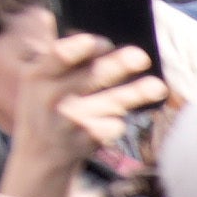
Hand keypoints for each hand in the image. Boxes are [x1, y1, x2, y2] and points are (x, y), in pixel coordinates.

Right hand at [0, 29, 166, 196]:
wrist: (39, 153)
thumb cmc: (50, 104)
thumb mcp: (43, 79)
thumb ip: (68, 62)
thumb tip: (109, 44)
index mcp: (38, 74)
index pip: (61, 55)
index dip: (87, 47)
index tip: (107, 43)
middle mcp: (50, 98)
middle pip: (92, 76)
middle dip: (119, 65)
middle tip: (141, 57)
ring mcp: (67, 122)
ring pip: (111, 102)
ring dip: (137, 93)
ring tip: (158, 87)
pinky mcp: (84, 142)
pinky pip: (113, 125)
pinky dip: (118, 120)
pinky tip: (111, 119)